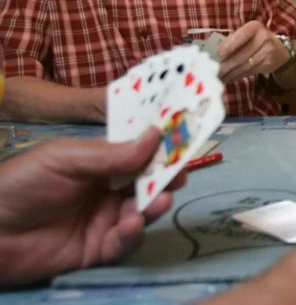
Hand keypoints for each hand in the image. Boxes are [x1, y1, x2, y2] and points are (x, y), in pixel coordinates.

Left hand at [0, 129, 185, 285]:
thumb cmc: (21, 185)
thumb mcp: (65, 159)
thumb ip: (111, 154)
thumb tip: (157, 136)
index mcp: (99, 162)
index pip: (138, 152)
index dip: (161, 147)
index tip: (184, 142)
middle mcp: (107, 189)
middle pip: (148, 182)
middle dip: (166, 178)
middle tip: (180, 176)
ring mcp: (104, 220)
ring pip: (143, 212)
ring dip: (154, 206)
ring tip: (157, 203)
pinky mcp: (98, 250)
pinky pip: (125, 242)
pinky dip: (133, 233)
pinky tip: (129, 224)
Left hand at [218, 21, 289, 82]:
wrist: (279, 50)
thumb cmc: (256, 40)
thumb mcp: (246, 34)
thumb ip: (232, 40)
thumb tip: (214, 53)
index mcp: (255, 27)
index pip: (242, 35)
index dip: (230, 45)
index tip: (219, 54)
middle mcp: (264, 38)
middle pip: (241, 55)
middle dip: (225, 65)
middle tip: (213, 71)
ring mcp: (268, 52)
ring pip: (244, 66)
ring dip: (230, 73)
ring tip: (219, 77)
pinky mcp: (268, 64)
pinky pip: (249, 71)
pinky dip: (237, 76)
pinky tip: (229, 78)